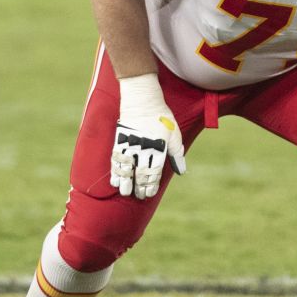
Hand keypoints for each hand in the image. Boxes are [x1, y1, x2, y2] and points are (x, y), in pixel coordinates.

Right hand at [110, 74, 185, 199]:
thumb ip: (177, 154)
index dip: (151, 185)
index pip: (154, 172)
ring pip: (126, 169)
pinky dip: (116, 171)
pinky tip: (114, 180)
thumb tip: (181, 171)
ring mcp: (130, 145)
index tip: (149, 193)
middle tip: (138, 196)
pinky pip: (116, 159)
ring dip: (125, 182)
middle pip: (140, 173)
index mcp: (158, 149)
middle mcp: (144, 149)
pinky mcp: (120, 140)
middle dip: (139, 186)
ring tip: (125, 192)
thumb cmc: (162, 117)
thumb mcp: (175, 135)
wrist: (143, 100)